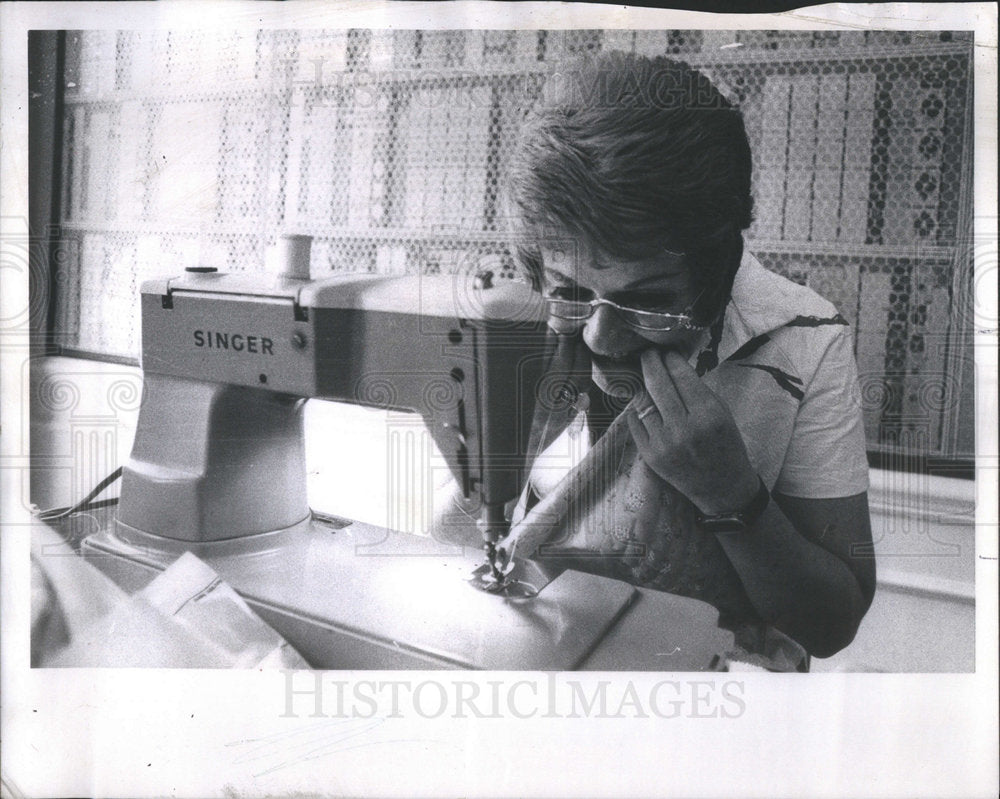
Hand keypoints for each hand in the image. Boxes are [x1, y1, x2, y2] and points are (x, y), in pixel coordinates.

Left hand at [626, 348, 759, 515]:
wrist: (722, 487)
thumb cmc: (726, 445)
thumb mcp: (722, 413)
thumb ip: (698, 391)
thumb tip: (673, 367)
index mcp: (708, 414)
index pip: (682, 376)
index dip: (671, 360)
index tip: (666, 352)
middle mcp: (684, 428)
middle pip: (658, 385)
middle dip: (650, 363)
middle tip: (648, 354)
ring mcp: (664, 442)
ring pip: (643, 402)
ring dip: (642, 385)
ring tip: (644, 375)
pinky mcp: (650, 455)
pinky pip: (635, 422)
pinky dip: (637, 409)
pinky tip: (643, 402)